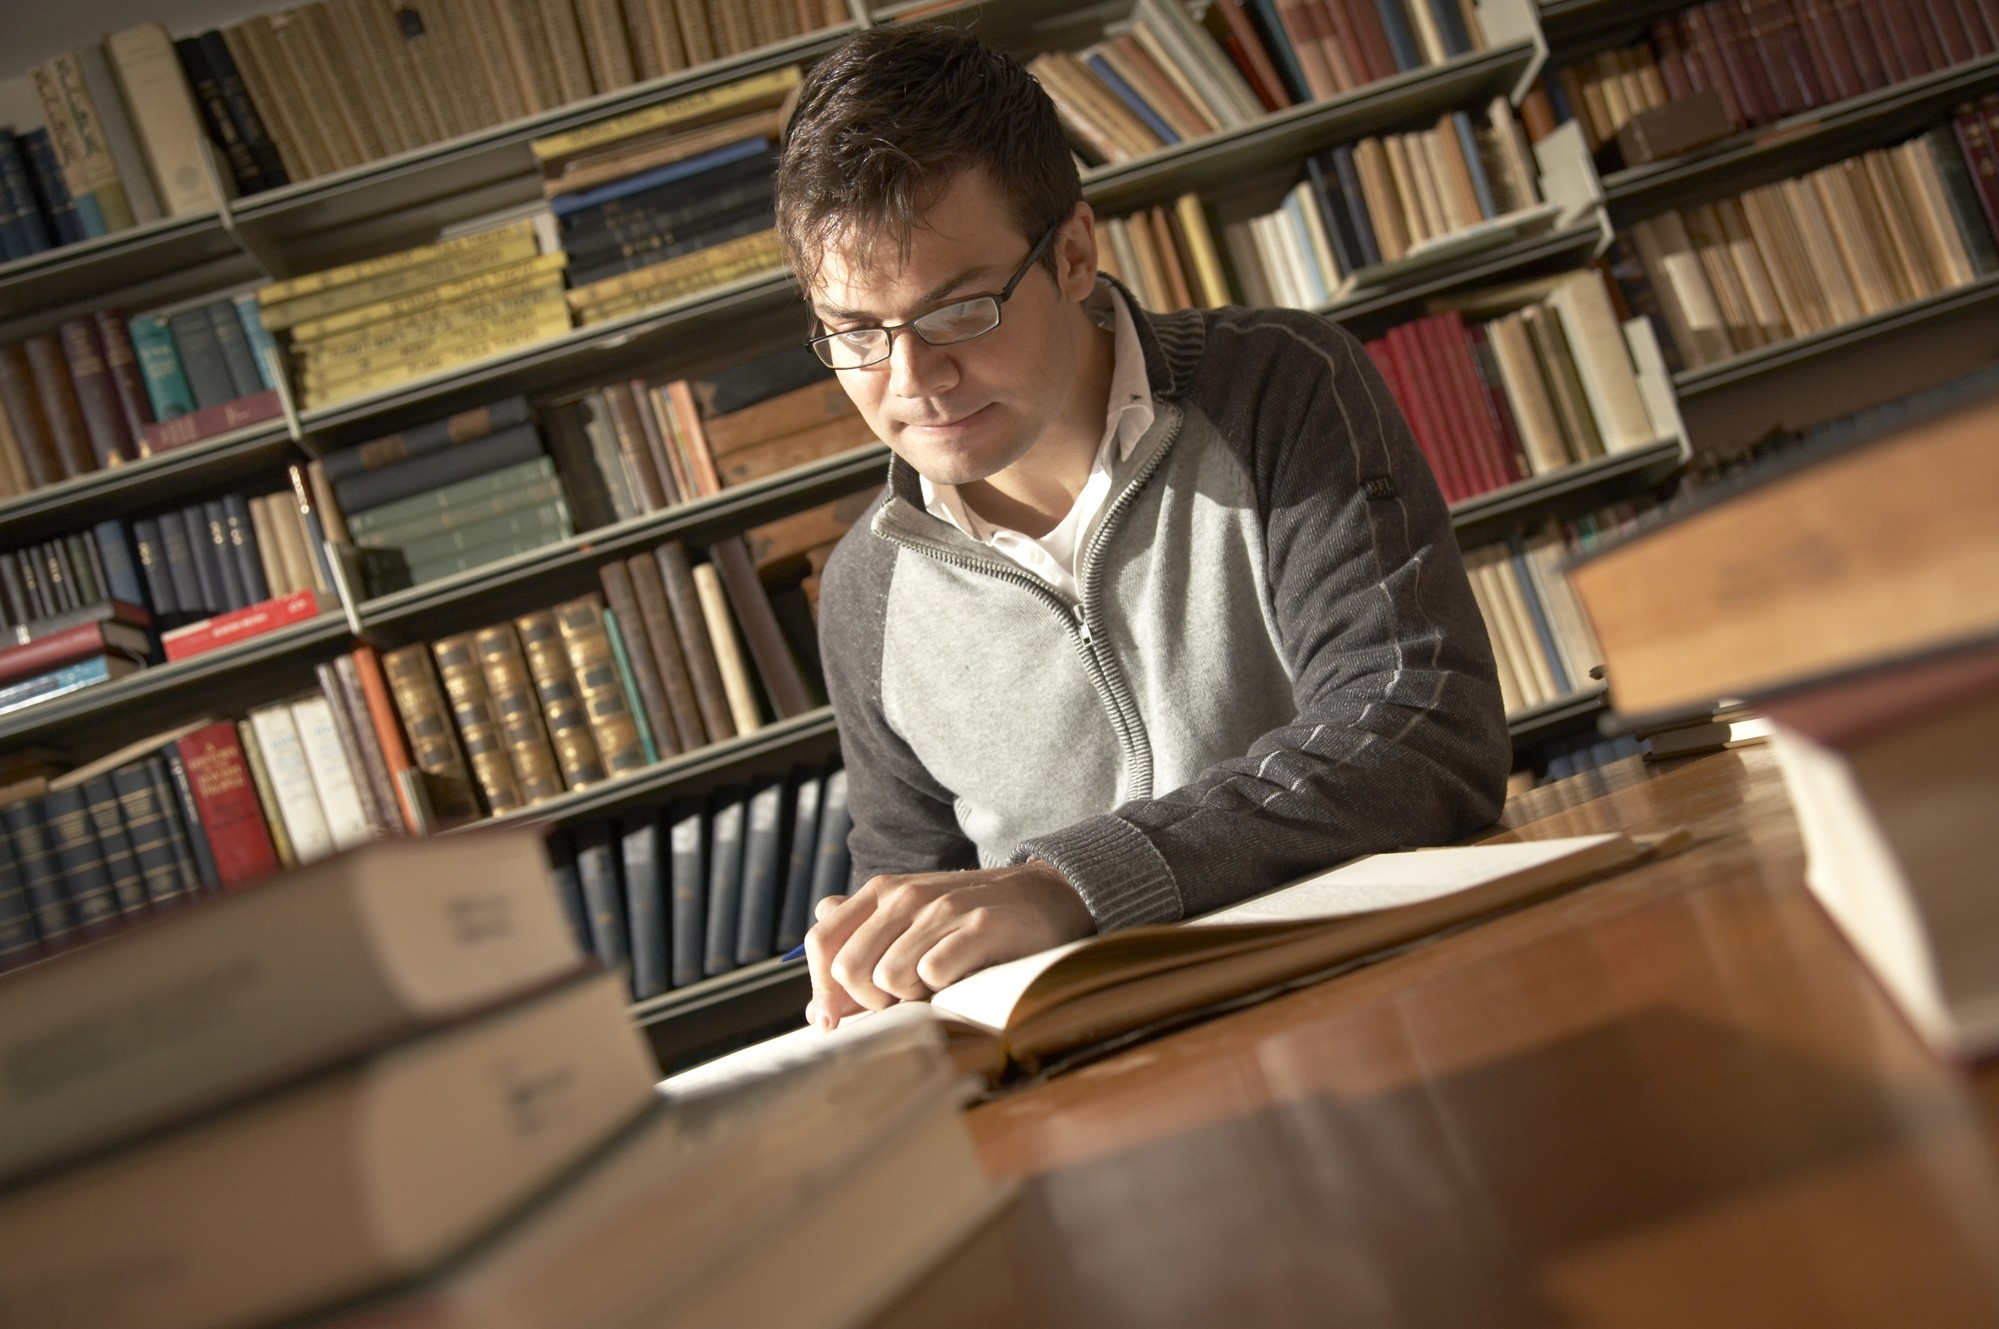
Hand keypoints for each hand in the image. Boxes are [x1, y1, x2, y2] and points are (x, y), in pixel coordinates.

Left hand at [803, 861, 1095, 1029]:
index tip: (835, 1019)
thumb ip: (860, 956)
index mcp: (880, 893)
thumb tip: (818, 1009)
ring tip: (935, 986)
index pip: (821, 943)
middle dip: (867, 1001)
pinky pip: (933, 974)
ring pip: (887, 976)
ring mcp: (942, 909)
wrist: (1043, 899)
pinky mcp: (979, 926)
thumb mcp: (908, 927)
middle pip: (848, 969)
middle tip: (900, 1001)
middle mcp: (905, 895)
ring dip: (909, 996)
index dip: (821, 988)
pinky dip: (942, 989)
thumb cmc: (967, 924)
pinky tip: (960, 979)